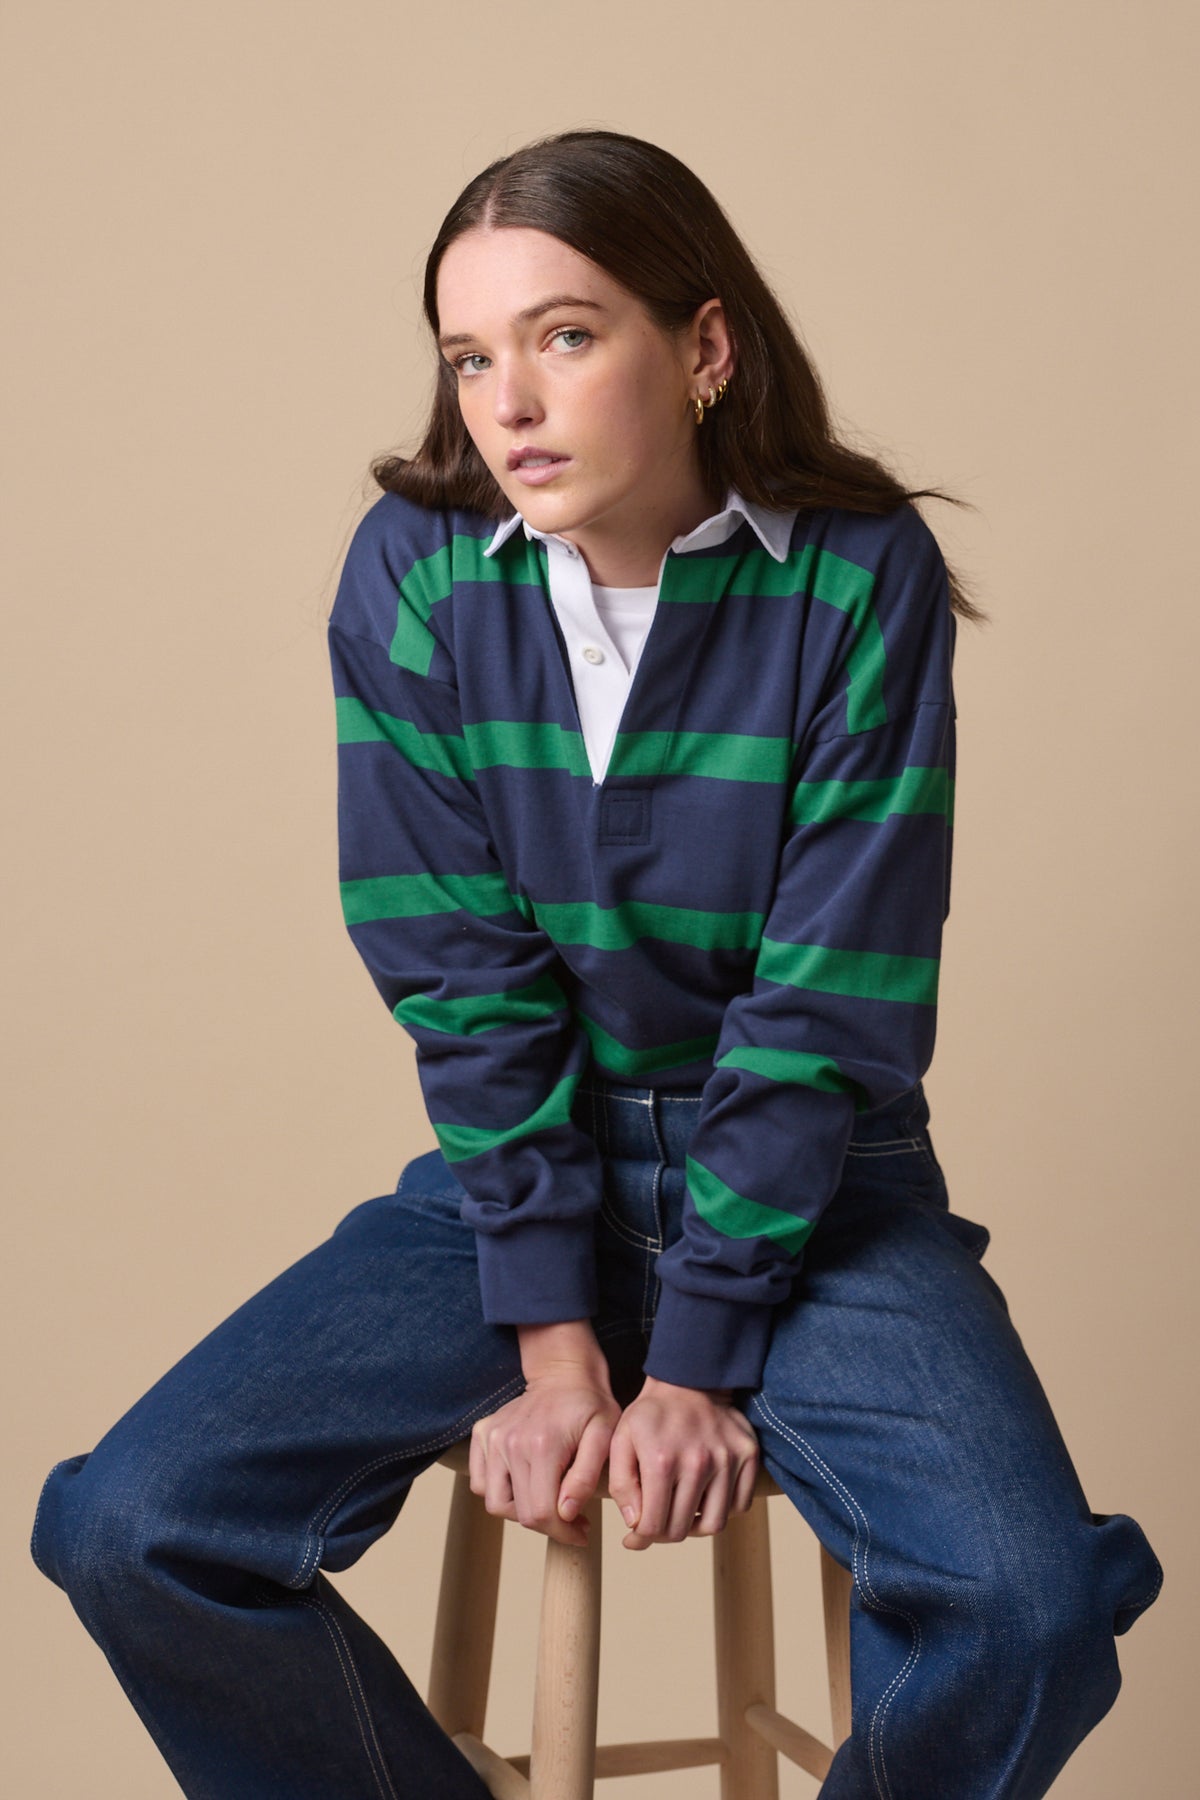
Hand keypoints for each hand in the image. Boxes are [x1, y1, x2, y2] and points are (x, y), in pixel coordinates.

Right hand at [470, 1327, 620, 1547]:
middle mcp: (510, 1442)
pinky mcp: (482, 1433)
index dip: (563, 1533)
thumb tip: (567, 1512)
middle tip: (570, 1519)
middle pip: (519, 1513)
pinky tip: (525, 1483)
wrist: (564, 1371)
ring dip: (521, 1511)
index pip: (542, 1513)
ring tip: (547, 1500)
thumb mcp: (604, 1436)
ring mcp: (492, 1437)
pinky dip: (499, 1492)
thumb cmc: (590, 1405)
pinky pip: (480, 1482)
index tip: (582, 1532)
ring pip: (494, 1502)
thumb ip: (586, 1476)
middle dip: (547, 1526)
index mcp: (542, 1445)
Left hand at [606, 1375, 759, 1550]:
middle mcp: (699, 1463)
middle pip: (682, 1530)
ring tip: (680, 1513)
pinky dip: (721, 1509)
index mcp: (662, 1460)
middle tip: (655, 1524)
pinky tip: (703, 1496)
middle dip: (663, 1534)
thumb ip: (621, 1485)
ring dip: (693, 1527)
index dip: (640, 1540)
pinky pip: (739, 1505)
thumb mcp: (621, 1440)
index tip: (633, 1538)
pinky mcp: (749, 1455)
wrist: (690, 1379)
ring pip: (714, 1524)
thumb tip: (635, 1525)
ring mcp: (728, 1460)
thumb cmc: (651, 1414)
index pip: (653, 1526)